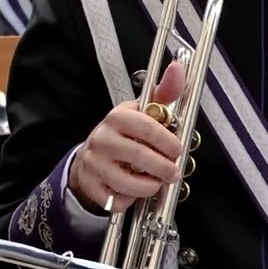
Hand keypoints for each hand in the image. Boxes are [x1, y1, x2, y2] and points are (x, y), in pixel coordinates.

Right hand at [69, 61, 186, 213]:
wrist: (91, 157)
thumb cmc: (125, 134)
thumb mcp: (142, 111)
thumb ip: (164, 93)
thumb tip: (177, 68)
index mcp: (117, 117)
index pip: (146, 126)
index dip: (167, 141)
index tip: (177, 149)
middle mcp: (102, 138)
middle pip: (140, 156)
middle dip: (164, 168)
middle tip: (172, 172)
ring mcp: (94, 162)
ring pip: (128, 182)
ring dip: (149, 187)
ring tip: (154, 182)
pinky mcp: (90, 185)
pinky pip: (116, 200)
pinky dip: (129, 200)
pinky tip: (131, 190)